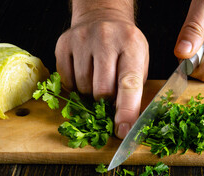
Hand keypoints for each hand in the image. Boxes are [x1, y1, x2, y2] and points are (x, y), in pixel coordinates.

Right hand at [55, 7, 148, 138]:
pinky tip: (84, 73)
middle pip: (101, 91)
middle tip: (109, 96)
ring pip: (82, 88)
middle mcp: (106, 40)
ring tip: (97, 78)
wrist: (102, 16)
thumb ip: (134, 90)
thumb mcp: (139, 61)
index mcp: (132, 46)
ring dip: (90, 94)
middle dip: (105, 102)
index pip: (129, 84)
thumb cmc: (125, 45)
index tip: (122, 131)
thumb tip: (125, 123)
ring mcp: (82, 40)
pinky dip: (75, 86)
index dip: (126, 111)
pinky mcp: (63, 44)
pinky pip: (66, 81)